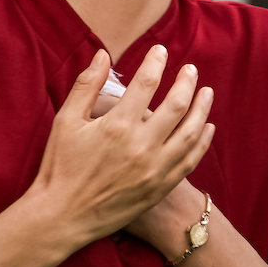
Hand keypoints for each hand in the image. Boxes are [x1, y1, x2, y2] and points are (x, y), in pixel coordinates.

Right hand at [24, 45, 214, 245]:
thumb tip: (102, 55)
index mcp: (117, 126)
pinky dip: (202, 142)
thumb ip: (86, 85)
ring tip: (206, 92)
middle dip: (186, 82)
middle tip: (190, 69)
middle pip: (176, 106)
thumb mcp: (66, 120)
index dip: (155, 62)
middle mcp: (141, 146)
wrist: (62, 215)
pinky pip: (190, 161)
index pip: (146, 83)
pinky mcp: (159, 188)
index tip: (160, 50)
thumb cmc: (60, 165)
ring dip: (201, 109)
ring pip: (190, 133)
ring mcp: (154, 169)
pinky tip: (206, 127)